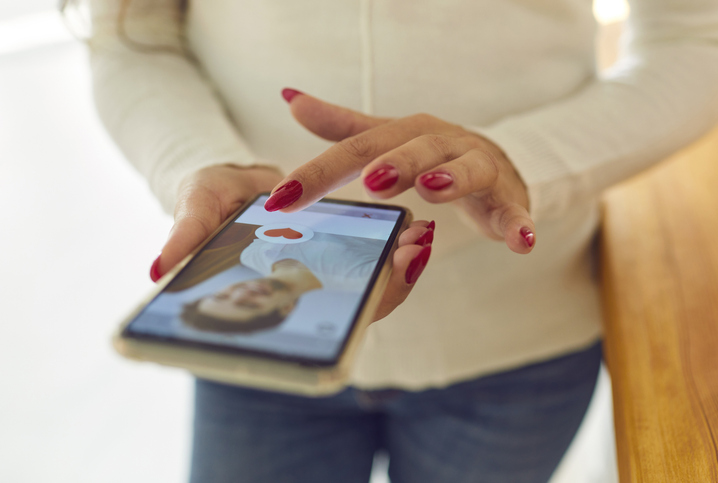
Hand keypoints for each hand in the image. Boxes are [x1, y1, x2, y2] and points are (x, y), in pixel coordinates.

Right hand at [150, 163, 434, 321]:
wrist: (240, 180)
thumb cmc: (213, 198)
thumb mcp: (199, 203)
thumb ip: (187, 231)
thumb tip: (161, 269)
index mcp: (263, 293)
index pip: (299, 323)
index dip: (325, 316)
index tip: (366, 297)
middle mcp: (299, 296)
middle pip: (346, 312)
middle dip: (383, 290)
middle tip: (408, 257)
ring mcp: (324, 277)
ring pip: (368, 291)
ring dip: (398, 269)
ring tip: (419, 239)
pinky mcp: (342, 255)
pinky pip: (375, 261)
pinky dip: (396, 249)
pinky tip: (415, 229)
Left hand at [266, 89, 534, 252]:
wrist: (496, 162)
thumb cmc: (432, 155)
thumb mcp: (386, 139)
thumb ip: (342, 127)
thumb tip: (290, 99)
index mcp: (407, 134)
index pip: (358, 149)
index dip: (319, 172)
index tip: (280, 198)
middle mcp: (443, 144)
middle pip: (419, 148)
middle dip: (396, 163)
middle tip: (370, 180)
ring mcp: (479, 168)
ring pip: (469, 168)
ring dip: (453, 178)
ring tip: (432, 190)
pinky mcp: (507, 197)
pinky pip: (514, 208)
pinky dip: (518, 222)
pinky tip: (519, 241)